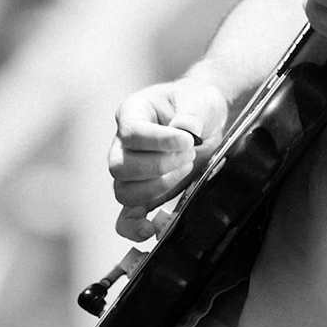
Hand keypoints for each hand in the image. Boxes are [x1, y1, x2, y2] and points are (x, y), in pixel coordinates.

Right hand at [108, 77, 226, 240]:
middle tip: (189, 155)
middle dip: (160, 165)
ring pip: (123, 191)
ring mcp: (130, 171)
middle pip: (120, 167)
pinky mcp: (143, 193)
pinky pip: (126, 217)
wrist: (206, 119)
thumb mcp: (200, 98)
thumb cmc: (196, 103)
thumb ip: (192, 111)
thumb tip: (185, 129)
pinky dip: (135, 226)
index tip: (188, 140)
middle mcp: (123, 144)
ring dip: (157, 187)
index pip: (131, 133)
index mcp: (132, 113)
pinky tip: (151, 228)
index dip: (159, 141)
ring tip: (185, 171)